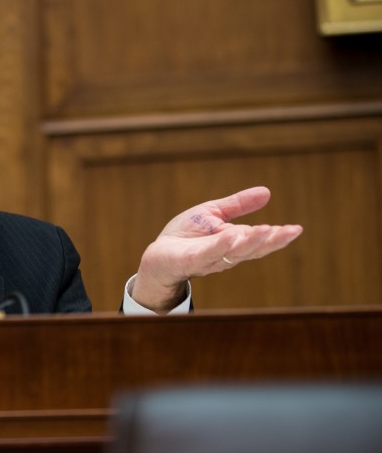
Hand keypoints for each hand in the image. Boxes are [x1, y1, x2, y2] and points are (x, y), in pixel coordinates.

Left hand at [130, 186, 302, 312]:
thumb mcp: (213, 214)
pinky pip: (207, 254)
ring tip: (266, 230)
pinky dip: (220, 246)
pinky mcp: (190, 260)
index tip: (296, 229)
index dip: (277, 236)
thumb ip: (238, 205)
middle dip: (272, 241)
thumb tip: (267, 192)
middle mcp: (225, 254)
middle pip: (252, 249)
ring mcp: (209, 259)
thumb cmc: (185, 237)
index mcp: (233, 242)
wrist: (157, 257)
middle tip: (291, 232)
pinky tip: (231, 237)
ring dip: (251, 242)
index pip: (259, 240)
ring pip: (234, 253)